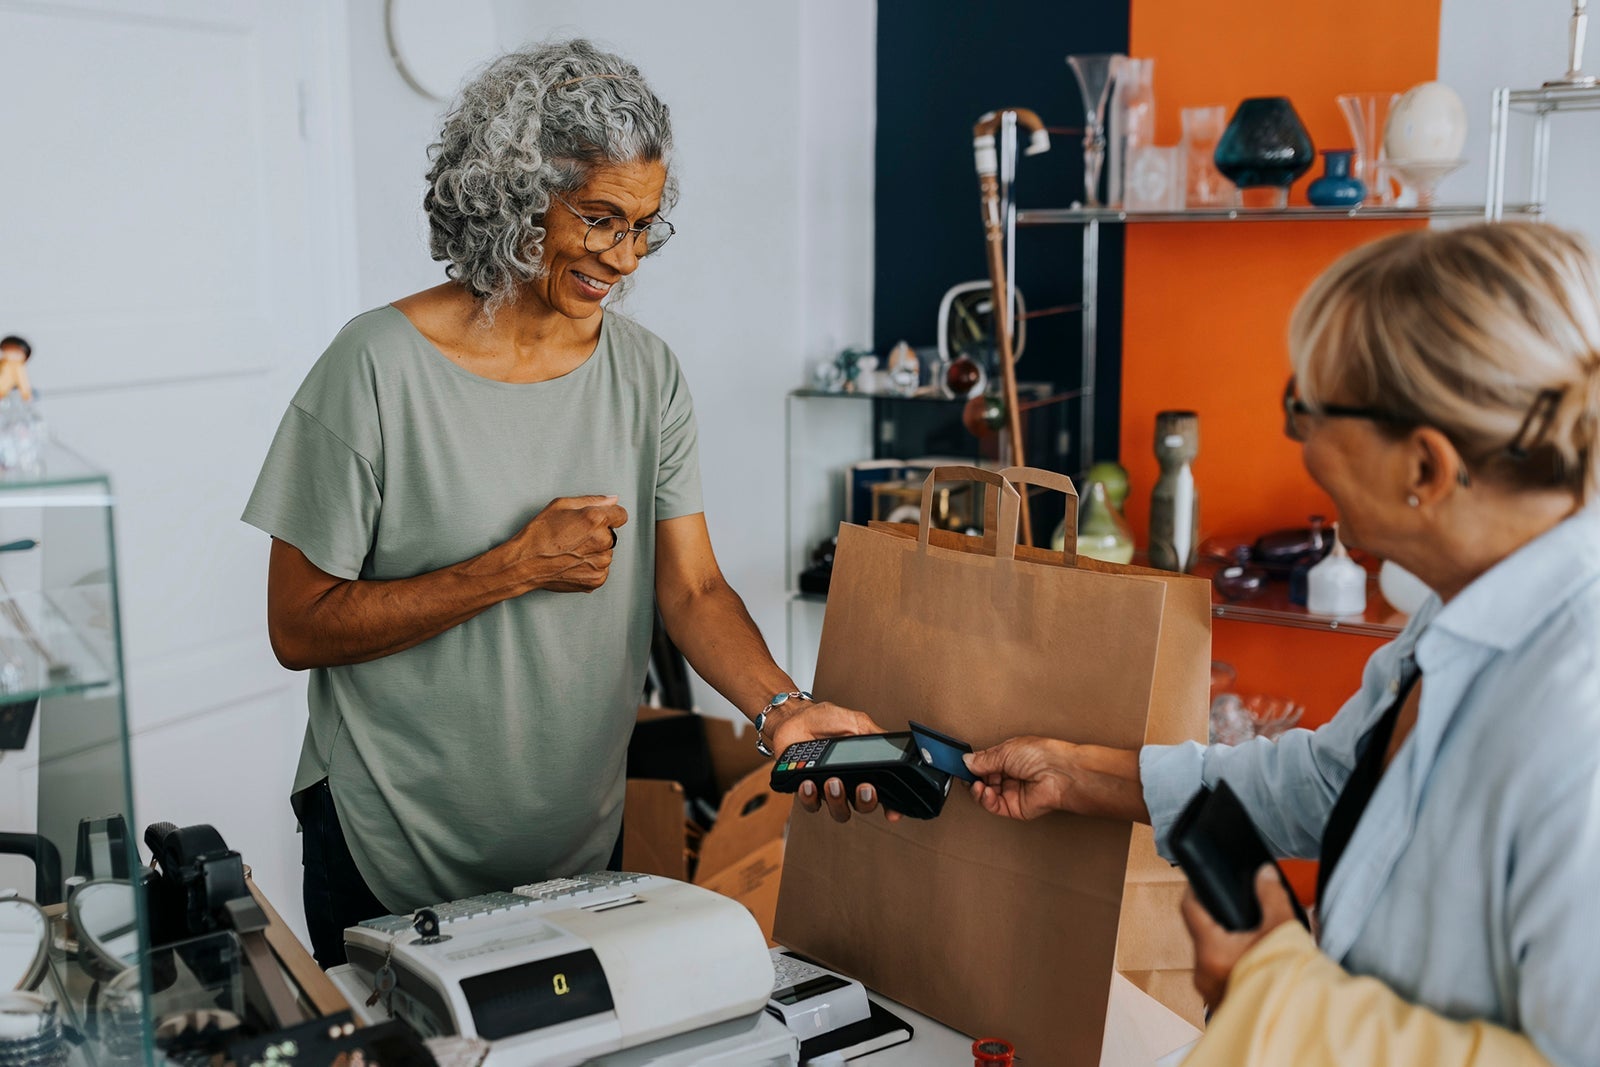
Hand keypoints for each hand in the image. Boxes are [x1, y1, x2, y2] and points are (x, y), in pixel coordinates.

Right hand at [514, 495, 628, 592]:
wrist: (525, 563)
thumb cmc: (539, 533)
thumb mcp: (561, 505)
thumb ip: (592, 500)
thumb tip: (614, 500)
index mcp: (596, 519)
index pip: (621, 515)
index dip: (608, 516)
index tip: (595, 521)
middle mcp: (602, 541)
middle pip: (612, 535)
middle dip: (598, 534)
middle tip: (574, 538)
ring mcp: (600, 562)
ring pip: (607, 553)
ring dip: (595, 552)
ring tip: (572, 552)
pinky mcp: (597, 579)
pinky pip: (602, 569)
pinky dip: (591, 567)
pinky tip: (573, 563)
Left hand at [776, 701, 900, 822]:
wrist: (795, 718)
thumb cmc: (825, 720)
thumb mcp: (857, 722)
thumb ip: (877, 735)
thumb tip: (898, 745)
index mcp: (864, 769)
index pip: (883, 793)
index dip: (891, 807)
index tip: (893, 813)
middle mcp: (849, 783)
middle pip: (863, 806)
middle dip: (866, 801)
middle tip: (863, 787)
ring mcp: (827, 789)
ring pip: (839, 811)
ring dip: (838, 799)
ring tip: (833, 781)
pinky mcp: (807, 790)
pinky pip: (811, 804)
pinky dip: (810, 797)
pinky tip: (808, 783)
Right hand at [964, 736, 1077, 819]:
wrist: (1060, 774)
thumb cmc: (1043, 755)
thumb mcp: (1005, 751)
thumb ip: (983, 759)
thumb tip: (966, 761)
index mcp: (1008, 757)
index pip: (983, 763)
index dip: (971, 765)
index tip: (960, 765)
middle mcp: (1010, 774)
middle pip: (982, 779)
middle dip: (972, 778)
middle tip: (966, 776)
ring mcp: (1012, 791)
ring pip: (985, 795)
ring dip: (978, 790)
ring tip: (978, 785)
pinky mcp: (1014, 808)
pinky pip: (994, 806)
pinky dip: (986, 800)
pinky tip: (985, 792)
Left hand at [1181, 865, 1299, 1008]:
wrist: (1297, 1024)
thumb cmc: (1288, 979)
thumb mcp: (1283, 930)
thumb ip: (1271, 896)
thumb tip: (1264, 873)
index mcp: (1211, 951)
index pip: (1189, 908)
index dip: (1195, 889)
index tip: (1202, 879)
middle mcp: (1203, 973)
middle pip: (1200, 933)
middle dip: (1215, 918)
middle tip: (1232, 906)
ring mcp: (1209, 992)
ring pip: (1210, 956)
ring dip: (1224, 943)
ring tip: (1245, 933)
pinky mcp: (1220, 1005)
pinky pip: (1218, 976)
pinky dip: (1230, 964)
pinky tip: (1249, 959)